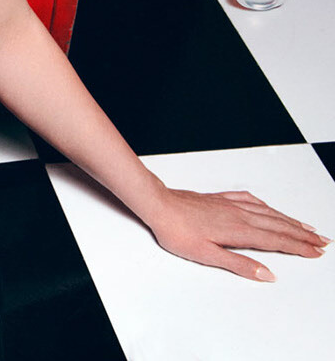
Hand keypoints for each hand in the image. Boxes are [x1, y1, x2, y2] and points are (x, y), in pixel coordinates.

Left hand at [145, 186, 328, 280]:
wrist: (158, 204)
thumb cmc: (177, 231)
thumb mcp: (206, 255)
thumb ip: (239, 264)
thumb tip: (267, 274)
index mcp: (239, 231)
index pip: (276, 240)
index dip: (299, 247)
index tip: (317, 251)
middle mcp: (239, 215)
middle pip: (278, 225)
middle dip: (302, 234)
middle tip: (323, 240)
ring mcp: (230, 205)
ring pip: (267, 212)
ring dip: (289, 220)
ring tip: (305, 226)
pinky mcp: (219, 200)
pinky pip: (249, 200)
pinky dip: (265, 205)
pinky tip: (267, 206)